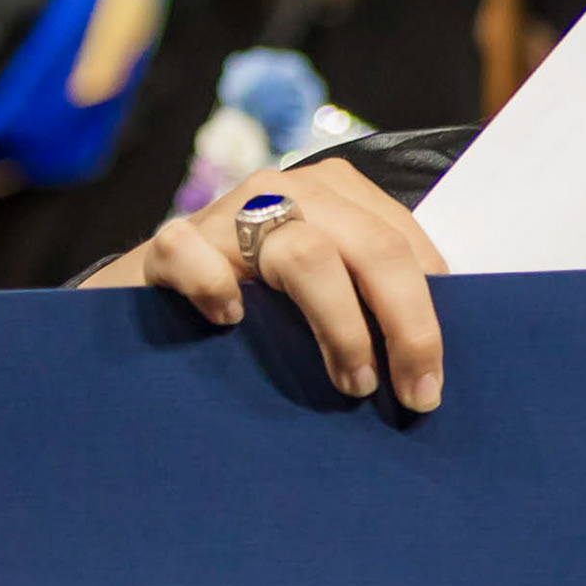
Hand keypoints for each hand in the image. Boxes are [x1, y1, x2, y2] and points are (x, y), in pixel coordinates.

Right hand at [84, 157, 447, 412]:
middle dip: (405, 327)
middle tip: (411, 395)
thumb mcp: (324, 289)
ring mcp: (228, 211)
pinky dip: (216, 289)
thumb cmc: (256, 304)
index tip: (431, 382)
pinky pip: (195, 254)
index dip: (427, 317)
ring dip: (340, 327)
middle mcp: (287, 190)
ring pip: (306, 255)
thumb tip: (430, 365)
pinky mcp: (171, 242)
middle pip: (372, 248)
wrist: (153, 298)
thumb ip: (370, 299)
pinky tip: (229, 322)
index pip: (403, 247)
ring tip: (352, 383)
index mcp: (337, 195)